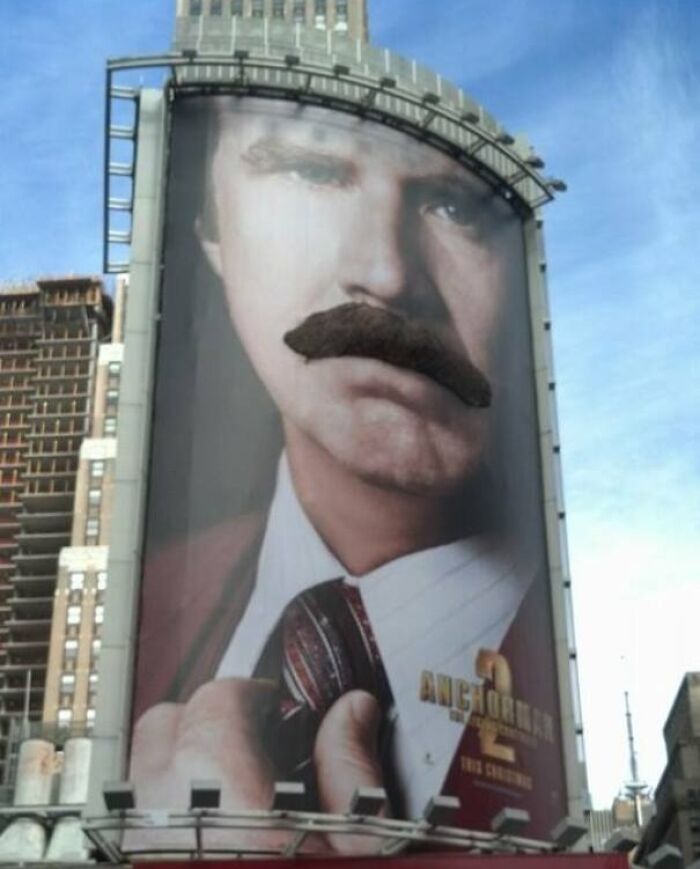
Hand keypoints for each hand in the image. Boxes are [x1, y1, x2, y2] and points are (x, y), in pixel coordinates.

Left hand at [128, 679, 383, 854]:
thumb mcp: (359, 841)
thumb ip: (352, 767)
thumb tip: (353, 711)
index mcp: (222, 785)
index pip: (217, 698)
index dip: (250, 693)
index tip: (272, 705)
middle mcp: (162, 812)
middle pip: (163, 724)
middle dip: (203, 718)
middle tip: (248, 739)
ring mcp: (140, 844)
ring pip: (139, 772)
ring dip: (176, 763)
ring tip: (226, 786)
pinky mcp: (133, 863)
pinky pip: (135, 818)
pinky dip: (163, 808)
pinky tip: (208, 827)